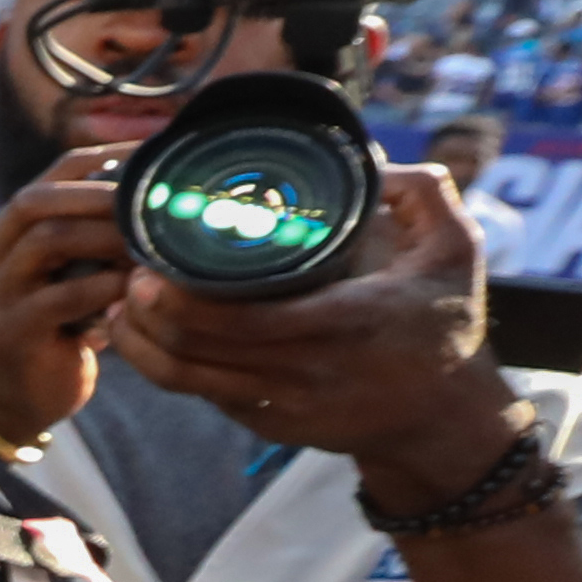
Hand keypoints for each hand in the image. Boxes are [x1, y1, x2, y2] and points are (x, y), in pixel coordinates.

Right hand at [0, 148, 137, 451]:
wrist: (22, 397)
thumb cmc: (61, 328)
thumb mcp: (74, 273)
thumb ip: (99, 236)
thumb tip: (167, 198)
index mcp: (12, 228)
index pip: (55, 173)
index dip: (107, 157)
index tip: (157, 154)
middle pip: (39, 199)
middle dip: (101, 194)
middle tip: (156, 202)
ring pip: (48, 240)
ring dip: (106, 238)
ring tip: (150, 245)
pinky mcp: (14, 330)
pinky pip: (60, 297)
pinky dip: (103, 289)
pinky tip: (133, 292)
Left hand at [108, 156, 530, 483]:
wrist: (446, 422)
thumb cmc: (446, 328)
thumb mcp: (457, 252)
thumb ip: (424, 193)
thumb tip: (371, 157)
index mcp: (346, 322)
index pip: (240, 320)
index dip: (182, 298)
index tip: (155, 262)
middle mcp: (307, 369)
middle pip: (196, 348)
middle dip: (147, 313)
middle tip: (131, 270)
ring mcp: (282, 404)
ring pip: (185, 379)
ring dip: (141, 343)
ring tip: (124, 301)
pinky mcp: (268, 424)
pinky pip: (200, 394)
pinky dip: (164, 366)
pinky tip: (148, 334)